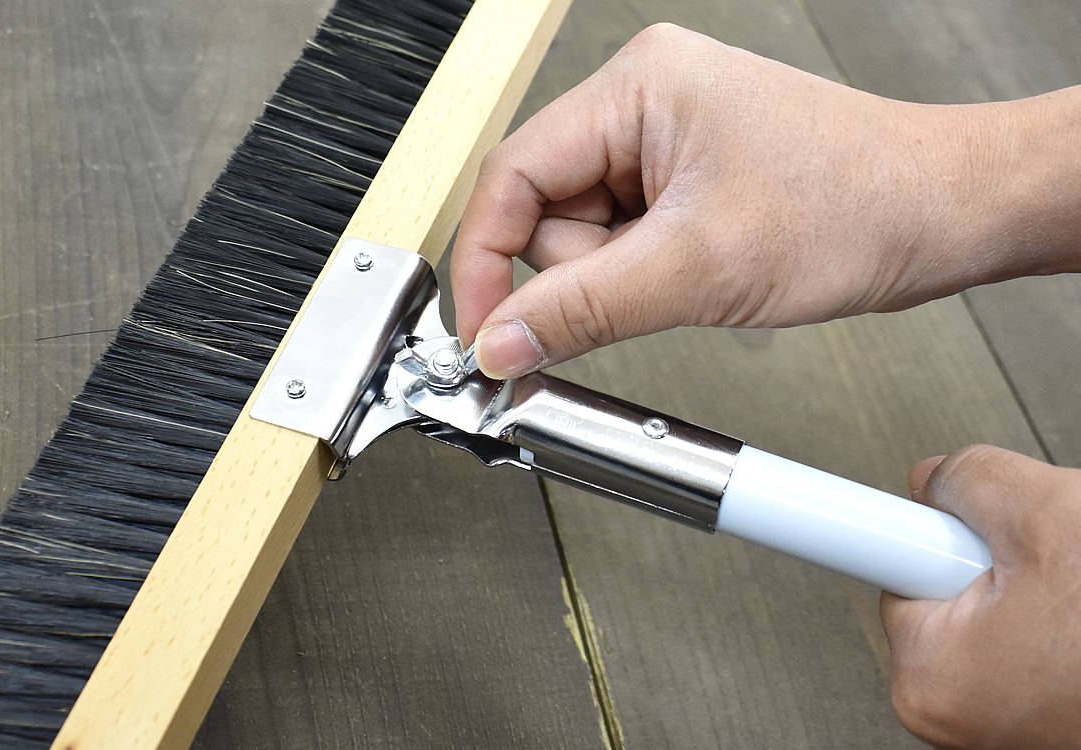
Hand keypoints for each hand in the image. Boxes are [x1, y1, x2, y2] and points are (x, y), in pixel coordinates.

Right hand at [451, 23, 1080, 377]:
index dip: (486, 261)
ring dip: (618, 279)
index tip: (484, 332)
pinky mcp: (682, 181)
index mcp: (636, 88)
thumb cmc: (856, 204)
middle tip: (647, 292)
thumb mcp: (699, 268)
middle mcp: (641, 103)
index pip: (512, 175)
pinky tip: (693, 278)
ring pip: (582, 235)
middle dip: (580, 272)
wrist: (942, 215)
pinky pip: (622, 242)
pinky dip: (642, 278)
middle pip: (544, 210)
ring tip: (691, 280)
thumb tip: (502, 341)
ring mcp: (662, 142)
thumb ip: (583, 310)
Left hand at [881, 446, 1080, 748]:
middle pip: (940, 582)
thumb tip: (931, 478)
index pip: (878, 563)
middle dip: (989, 552)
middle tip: (1049, 556)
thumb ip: (965, 478)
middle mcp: (955, 715)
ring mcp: (1001, 725)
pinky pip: (1027, 637)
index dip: (887, 522)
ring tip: (1080, 587)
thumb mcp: (1046, 511)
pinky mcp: (1040, 718)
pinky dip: (1057, 612)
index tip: (781, 502)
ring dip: (1035, 582)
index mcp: (933, 675)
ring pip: (994, 608)